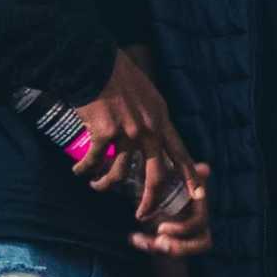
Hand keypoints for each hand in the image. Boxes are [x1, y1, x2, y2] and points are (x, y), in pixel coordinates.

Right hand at [71, 53, 208, 253]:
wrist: (93, 62)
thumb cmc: (116, 74)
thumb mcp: (146, 95)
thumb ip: (150, 118)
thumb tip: (147, 139)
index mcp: (161, 119)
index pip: (181, 152)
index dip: (190, 175)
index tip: (198, 194)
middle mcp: (149, 129)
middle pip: (156, 174)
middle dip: (150, 199)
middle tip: (143, 214)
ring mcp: (127, 132)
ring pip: (119, 173)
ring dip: (106, 184)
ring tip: (96, 184)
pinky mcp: (104, 133)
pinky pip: (94, 160)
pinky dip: (85, 169)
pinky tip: (79, 171)